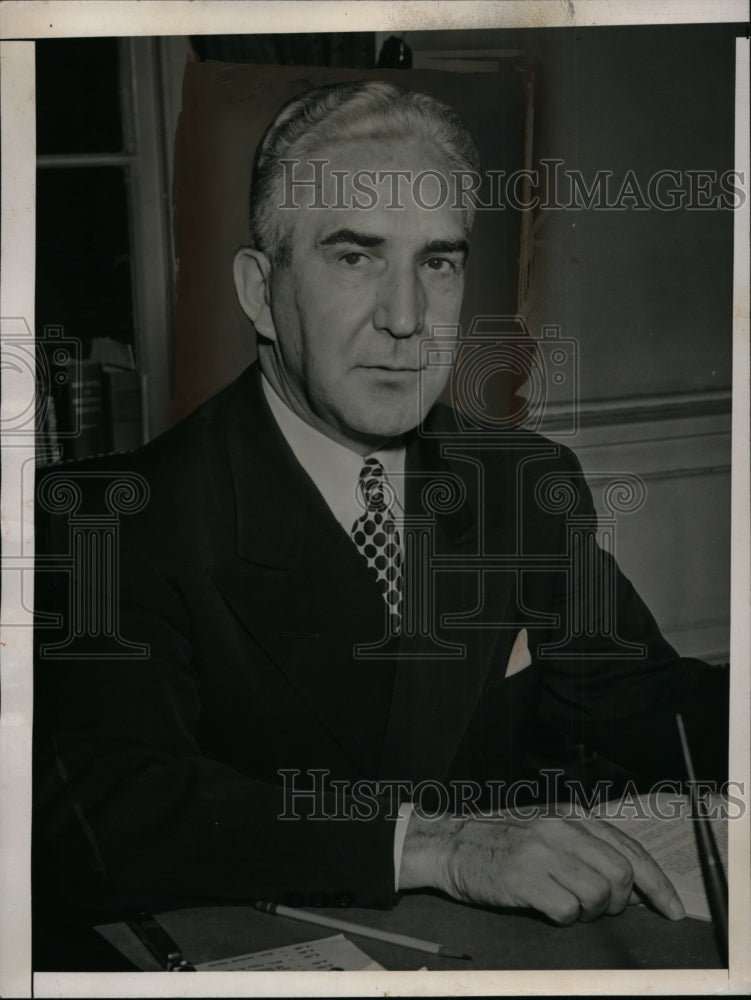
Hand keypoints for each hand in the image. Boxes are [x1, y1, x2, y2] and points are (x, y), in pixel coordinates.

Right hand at [398, 811, 685, 923]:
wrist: (451, 845)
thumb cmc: (502, 845)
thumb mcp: (547, 833)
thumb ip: (585, 848)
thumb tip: (632, 881)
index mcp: (570, 817)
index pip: (629, 848)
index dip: (658, 883)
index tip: (673, 910)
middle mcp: (559, 829)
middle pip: (621, 874)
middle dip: (621, 902)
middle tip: (603, 911)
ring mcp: (540, 852)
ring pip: (598, 894)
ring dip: (592, 913)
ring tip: (571, 909)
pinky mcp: (522, 877)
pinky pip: (567, 910)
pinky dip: (565, 918)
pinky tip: (549, 909)